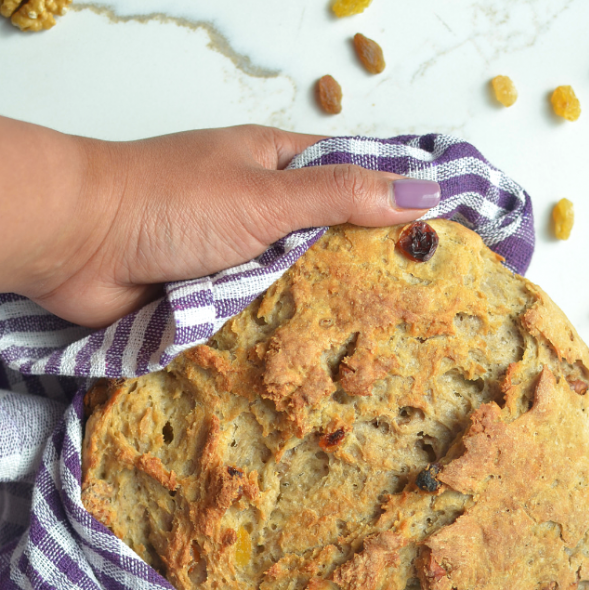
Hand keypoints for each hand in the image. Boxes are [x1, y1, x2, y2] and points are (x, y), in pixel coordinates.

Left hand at [0, 118, 439, 327]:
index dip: (397, 203)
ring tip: (387, 347)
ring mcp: (235, 257)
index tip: (445, 237)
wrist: (80, 244)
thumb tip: (421, 192)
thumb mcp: (267, 193)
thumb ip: (341, 197)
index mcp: (275, 164)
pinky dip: (283, 336)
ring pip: (296, 287)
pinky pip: (260, 319)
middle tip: (424, 310)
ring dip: (324, 312)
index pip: (353, 177)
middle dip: (366, 272)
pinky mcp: (212, 301)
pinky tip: (324, 364)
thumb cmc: (168, 203)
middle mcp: (259, 210)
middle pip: (328, 240)